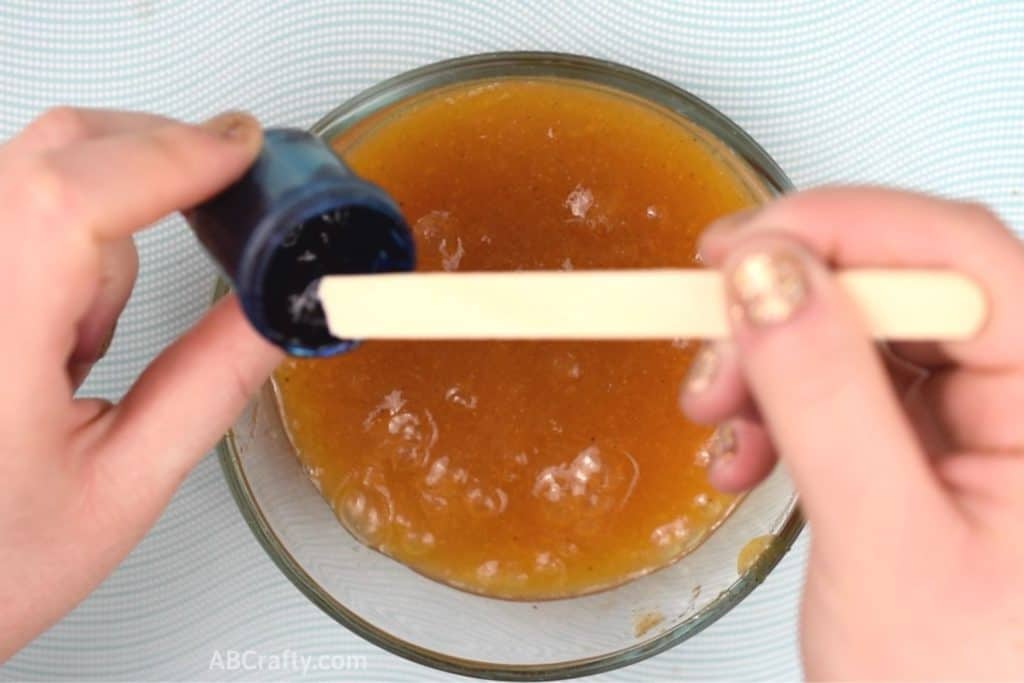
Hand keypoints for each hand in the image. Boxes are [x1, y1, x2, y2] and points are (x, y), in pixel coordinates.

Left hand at [0, 108, 282, 658]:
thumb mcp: (123, 486)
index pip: (69, 200)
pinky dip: (62, 227)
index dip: (168, 155)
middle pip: (49, 151)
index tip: (243, 150)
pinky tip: (62, 316)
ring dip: (102, 212)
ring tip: (95, 335)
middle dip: (155, 151)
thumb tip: (275, 310)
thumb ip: (210, 385)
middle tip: (226, 180)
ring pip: (32, 170)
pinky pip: (10, 204)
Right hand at [682, 188, 1023, 679]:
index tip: (735, 249)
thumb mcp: (884, 545)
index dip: (839, 229)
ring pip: (860, 333)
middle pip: (900, 285)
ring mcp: (978, 426)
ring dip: (770, 360)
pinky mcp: (927, 451)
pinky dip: (778, 406)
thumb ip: (827, 399)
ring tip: (718, 415)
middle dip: (786, 307)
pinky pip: (844, 389)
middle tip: (710, 343)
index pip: (960, 255)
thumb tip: (769, 275)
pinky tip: (746, 449)